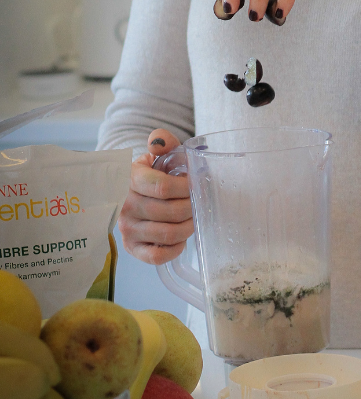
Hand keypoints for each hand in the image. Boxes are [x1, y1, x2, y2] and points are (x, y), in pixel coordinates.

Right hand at [117, 129, 193, 265]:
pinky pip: (158, 256)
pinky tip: (180, 238)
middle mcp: (124, 205)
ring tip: (192, 218)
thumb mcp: (155, 155)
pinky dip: (175, 248)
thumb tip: (161, 141)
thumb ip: (162, 142)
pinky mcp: (131, 247)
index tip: (195, 184)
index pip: (164, 187)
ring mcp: (127, 228)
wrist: (129, 192)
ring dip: (189, 227)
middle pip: (172, 212)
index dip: (187, 187)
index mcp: (130, 180)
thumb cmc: (149, 174)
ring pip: (169, 234)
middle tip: (198, 203)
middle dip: (192, 207)